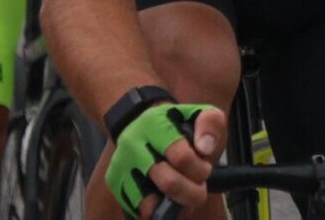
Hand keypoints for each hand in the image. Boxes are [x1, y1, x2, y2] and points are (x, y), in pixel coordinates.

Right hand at [106, 103, 225, 217]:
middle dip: (191, 193)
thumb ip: (210, 123)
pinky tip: (167, 201)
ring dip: (173, 205)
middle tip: (200, 190)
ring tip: (184, 198)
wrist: (139, 121)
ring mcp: (121, 165)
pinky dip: (155, 211)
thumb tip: (205, 149)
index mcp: (156, 124)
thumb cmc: (175, 122)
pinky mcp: (114, 182)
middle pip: (168, 182)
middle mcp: (133, 144)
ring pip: (148, 202)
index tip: (206, 170)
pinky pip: (136, 209)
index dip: (199, 169)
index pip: (181, 156)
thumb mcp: (197, 113)